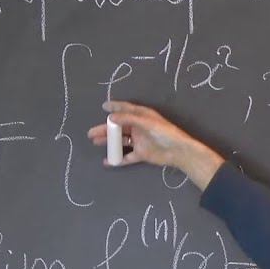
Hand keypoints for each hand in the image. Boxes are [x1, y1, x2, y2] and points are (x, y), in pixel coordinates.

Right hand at [86, 100, 223, 188]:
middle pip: (119, 127)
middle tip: (91, 133)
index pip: (126, 109)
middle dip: (105, 129)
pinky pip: (127, 156)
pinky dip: (118, 159)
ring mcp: (139, 141)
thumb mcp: (146, 122)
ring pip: (121, 141)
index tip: (103, 106)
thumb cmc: (164, 133)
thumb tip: (110, 117)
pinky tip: (107, 161)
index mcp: (142, 116)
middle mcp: (139, 127)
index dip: (115, 107)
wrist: (178, 151)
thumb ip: (128, 119)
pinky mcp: (141, 154)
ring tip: (95, 142)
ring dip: (109, 142)